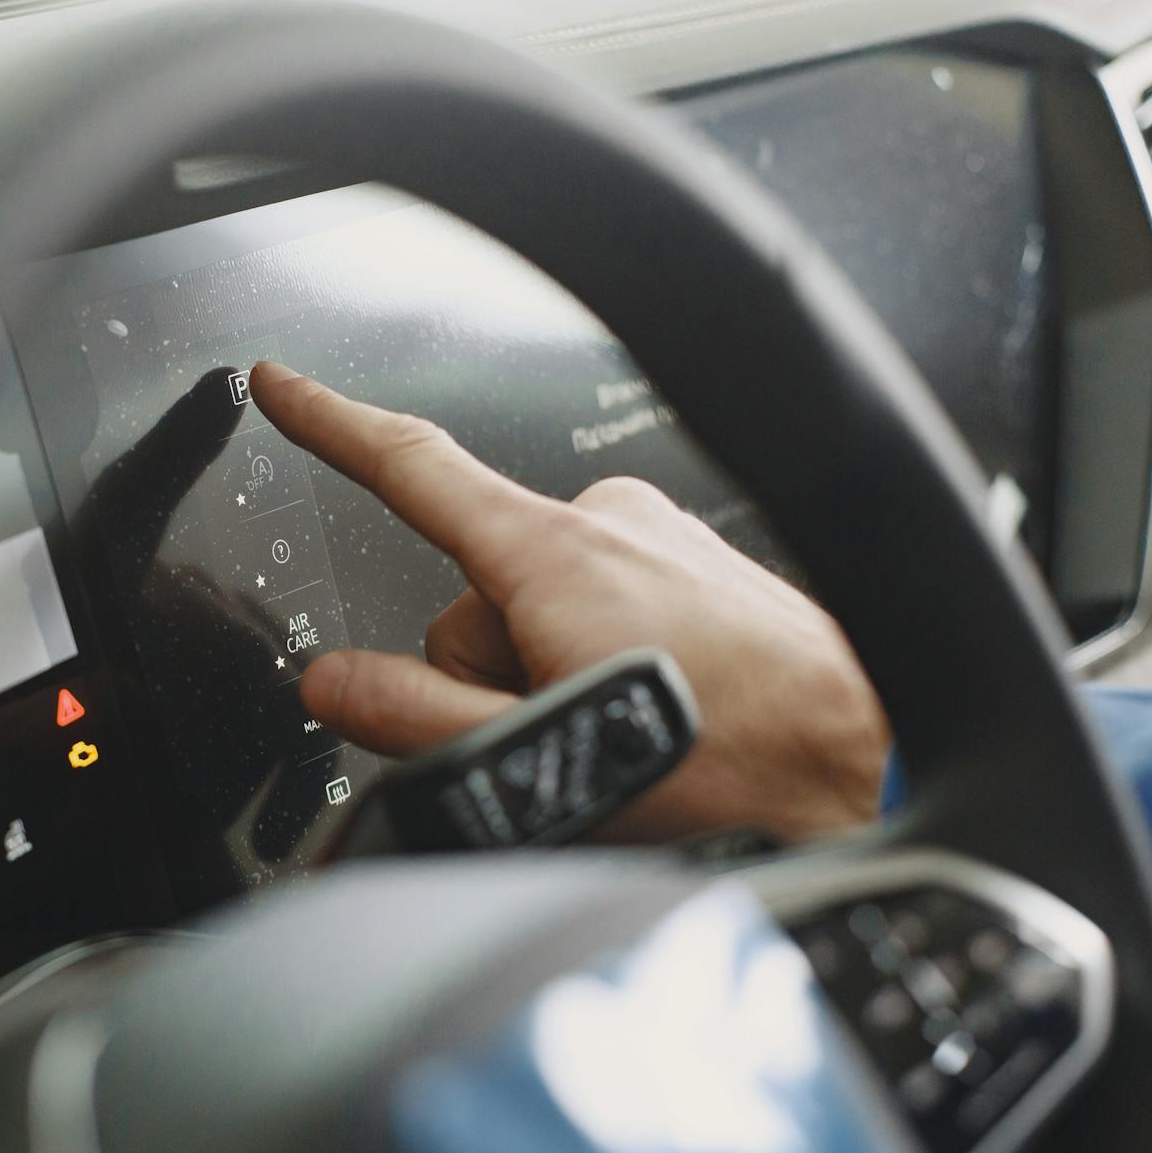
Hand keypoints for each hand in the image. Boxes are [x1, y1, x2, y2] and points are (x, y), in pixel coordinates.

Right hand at [249, 361, 890, 841]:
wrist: (873, 763)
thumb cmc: (736, 765)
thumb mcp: (542, 763)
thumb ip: (414, 720)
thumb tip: (330, 684)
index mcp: (553, 556)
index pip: (410, 466)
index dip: (330, 423)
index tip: (279, 387)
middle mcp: (605, 522)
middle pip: (476, 595)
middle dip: (495, 676)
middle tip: (562, 740)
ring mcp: (655, 536)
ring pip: (541, 606)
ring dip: (555, 672)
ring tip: (632, 733)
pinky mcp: (693, 559)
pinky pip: (604, 599)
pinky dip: (606, 651)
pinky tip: (664, 708)